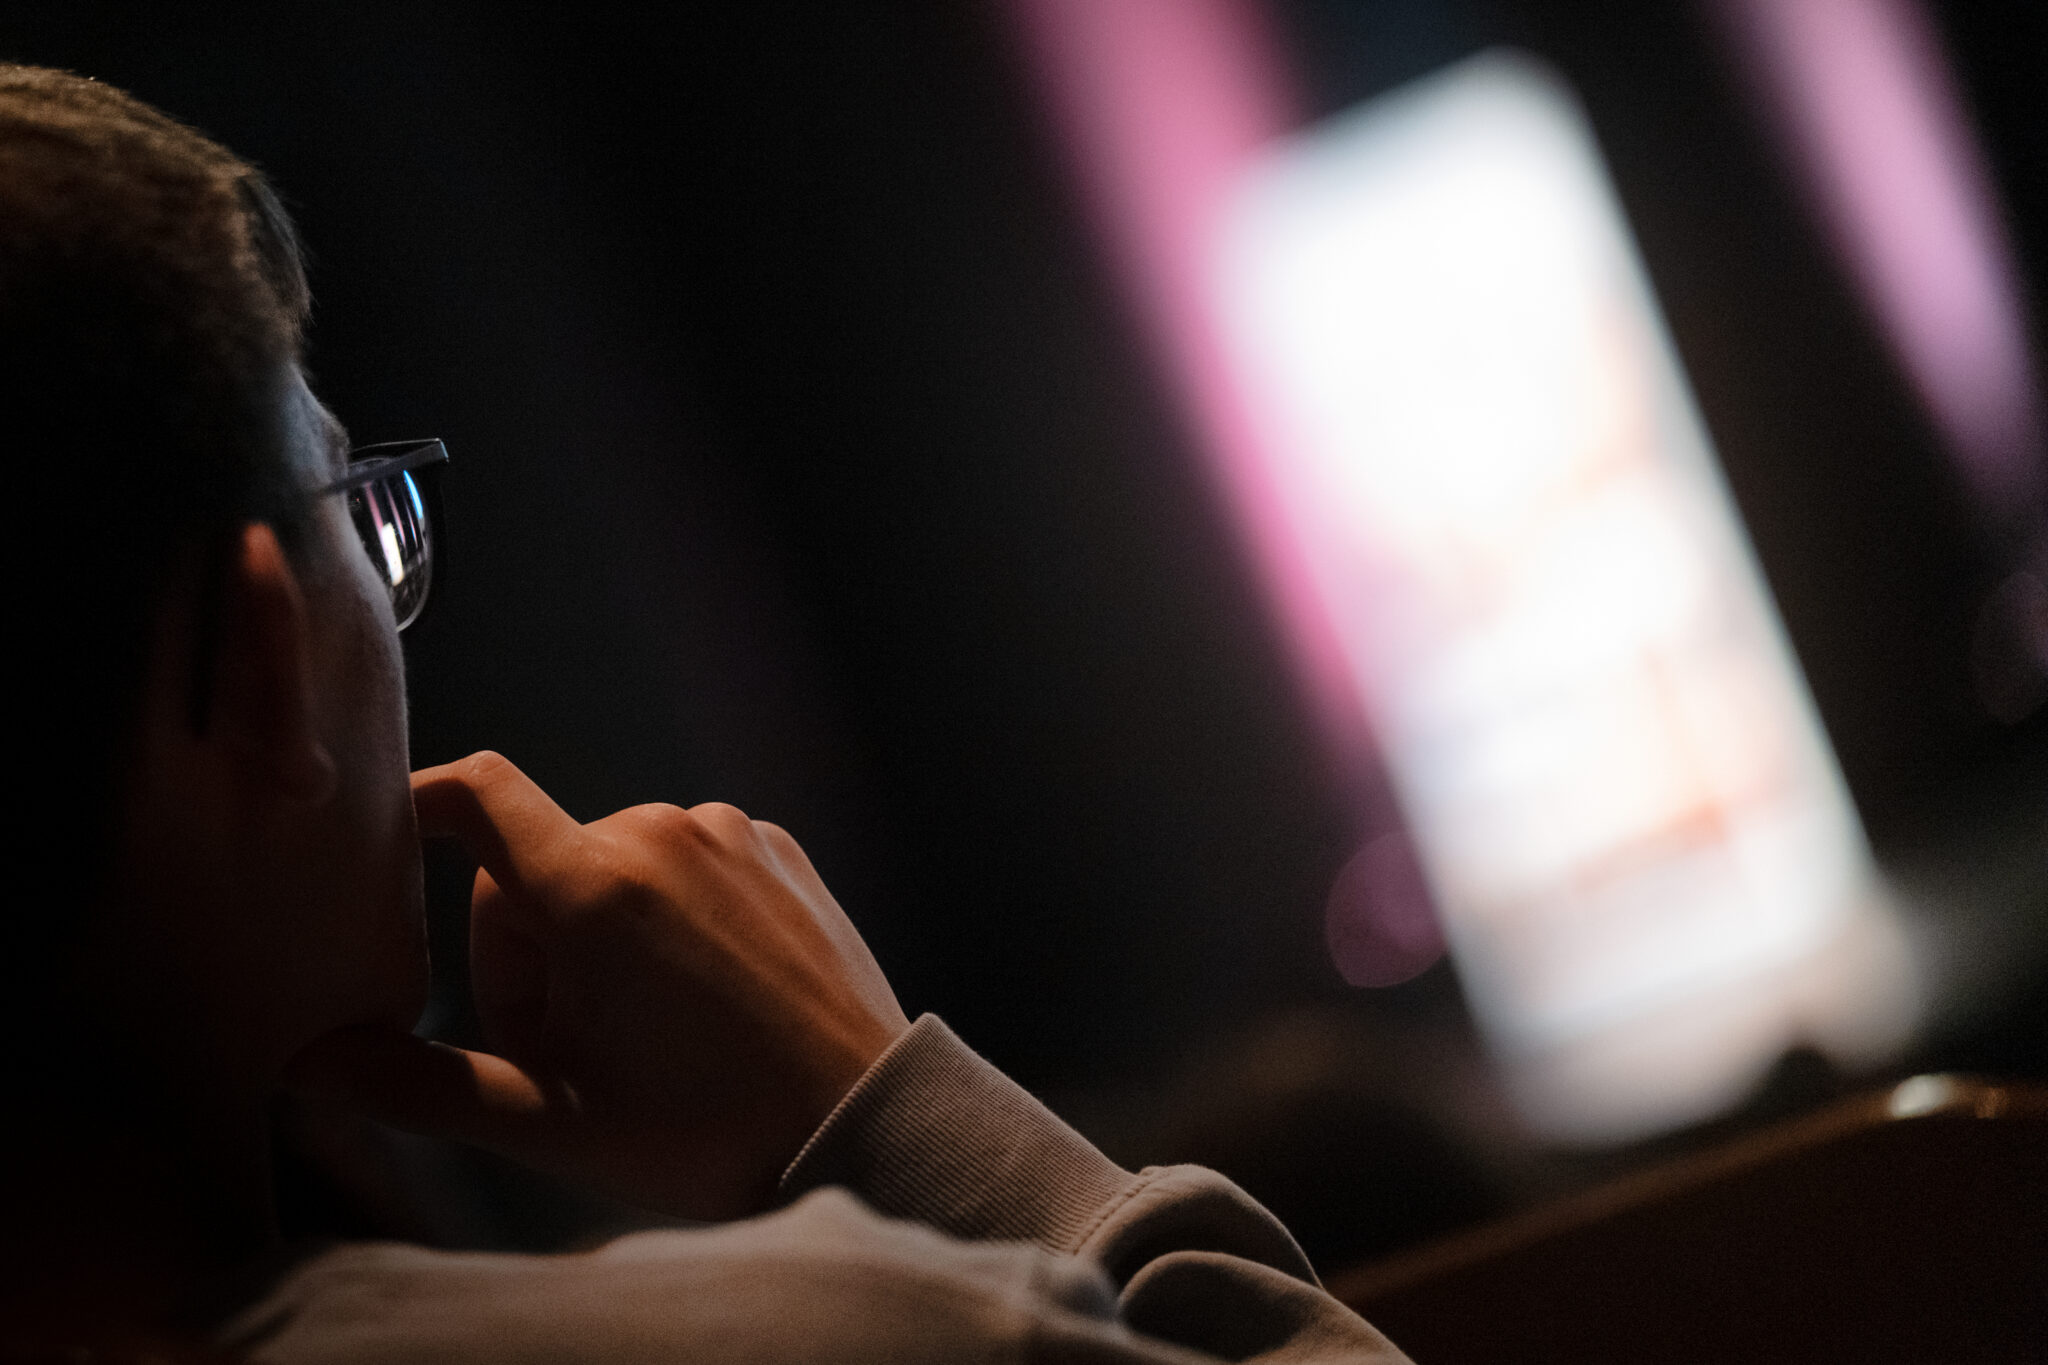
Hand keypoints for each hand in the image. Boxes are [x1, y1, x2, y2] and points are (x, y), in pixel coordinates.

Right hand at [284, 751, 910, 1219]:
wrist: (863, 1124)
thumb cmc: (706, 1132)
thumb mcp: (549, 1122)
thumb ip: (418, 1083)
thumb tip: (310, 1060)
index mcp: (595, 887)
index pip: (476, 793)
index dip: (421, 805)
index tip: (395, 842)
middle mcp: (663, 832)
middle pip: (538, 864)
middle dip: (529, 948)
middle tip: (570, 1047)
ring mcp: (732, 835)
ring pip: (614, 864)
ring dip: (601, 933)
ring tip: (647, 1031)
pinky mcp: (780, 849)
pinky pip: (688, 863)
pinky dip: (672, 916)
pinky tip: (706, 996)